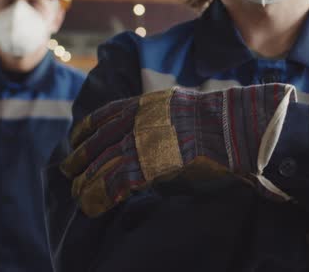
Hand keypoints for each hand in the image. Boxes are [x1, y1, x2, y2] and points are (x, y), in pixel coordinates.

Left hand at [62, 84, 295, 216]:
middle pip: (100, 138)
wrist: (240, 127)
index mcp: (150, 104)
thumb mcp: (189, 112)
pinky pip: (116, 181)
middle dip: (81, 155)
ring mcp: (144, 139)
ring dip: (87, 180)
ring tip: (78, 193)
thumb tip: (162, 138)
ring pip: (104, 162)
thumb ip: (169, 123)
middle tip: (68, 169)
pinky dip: (100, 194)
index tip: (77, 138)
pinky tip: (92, 205)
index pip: (108, 113)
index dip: (88, 128)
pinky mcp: (150, 162)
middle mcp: (141, 118)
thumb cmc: (223, 124)